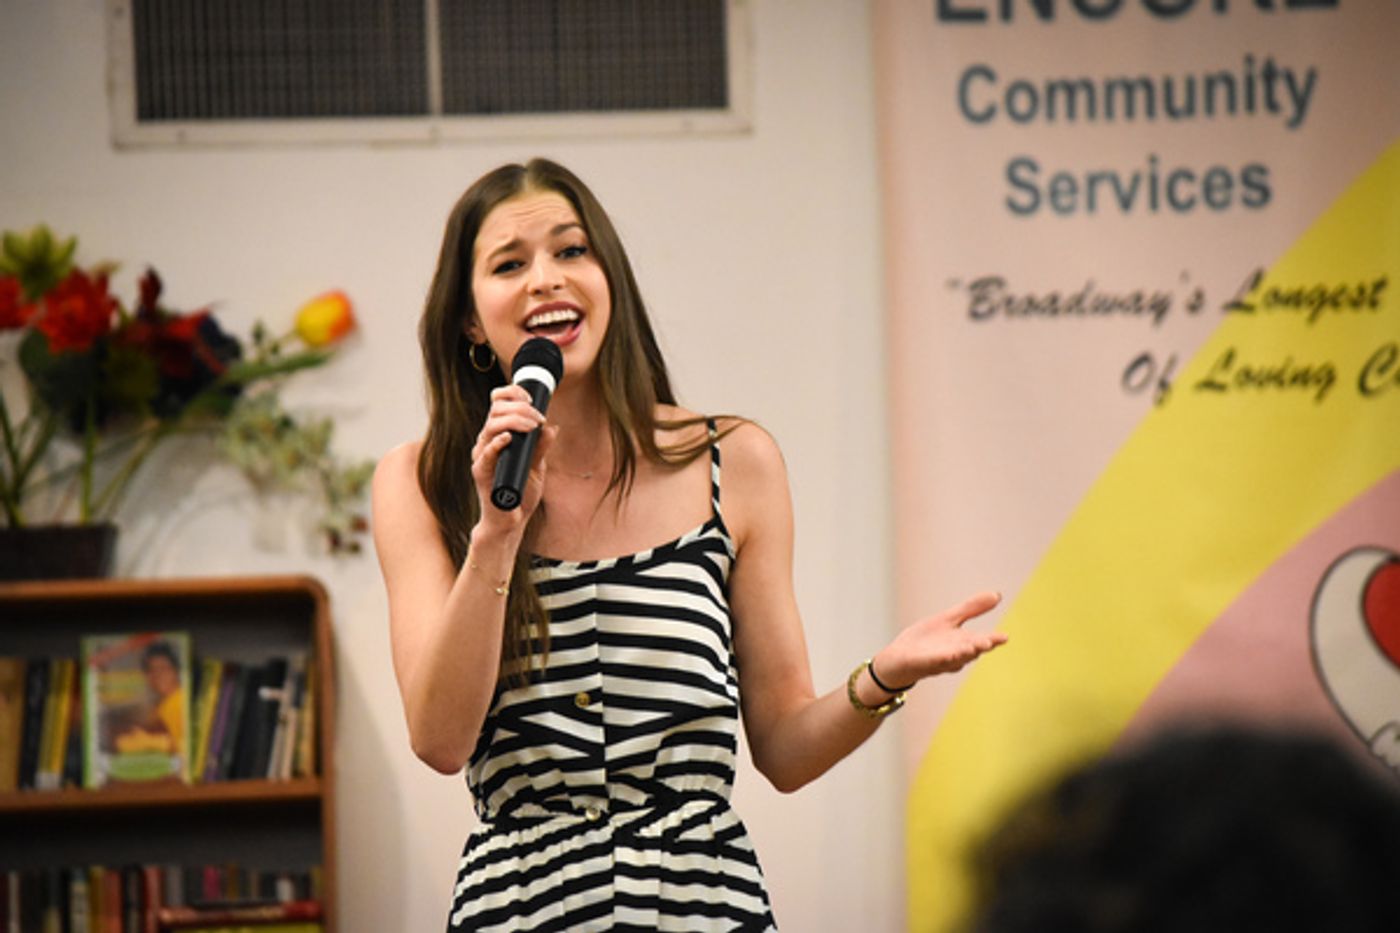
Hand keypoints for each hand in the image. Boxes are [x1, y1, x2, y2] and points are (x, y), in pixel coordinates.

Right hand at [469, 385, 556, 529]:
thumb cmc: (520, 493)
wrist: (511, 522)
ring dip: (514, 420)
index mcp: (498, 436)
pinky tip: (509, 438)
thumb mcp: (537, 467)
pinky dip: (497, 443)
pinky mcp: (481, 472)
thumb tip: (551, 427)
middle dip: (520, 407)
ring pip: (490, 426)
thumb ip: (541, 447)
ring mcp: (483, 456)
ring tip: (532, 426)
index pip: (497, 404)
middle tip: (538, 418)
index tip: (532, 398)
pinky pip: (485, 453)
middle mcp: (487, 442)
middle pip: (495, 410)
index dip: (511, 393)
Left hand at [875, 591, 1006, 687]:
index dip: (992, 640)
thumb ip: (972, 609)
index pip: (980, 641)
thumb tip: (998, 595)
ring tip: (972, 647)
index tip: (1004, 637)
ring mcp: (938, 661)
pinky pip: (933, 662)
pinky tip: (948, 654)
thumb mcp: (949, 619)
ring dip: (963, 654)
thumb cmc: (926, 641)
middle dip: (979, 647)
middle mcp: (954, 654)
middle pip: (970, 651)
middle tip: (990, 642)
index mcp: (962, 643)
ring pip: (954, 658)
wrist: (898, 659)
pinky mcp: (921, 664)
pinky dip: (941, 659)